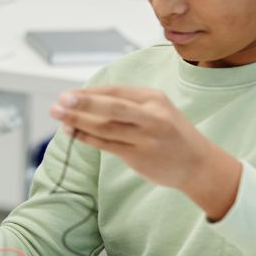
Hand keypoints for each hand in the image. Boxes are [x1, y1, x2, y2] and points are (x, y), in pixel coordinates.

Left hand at [50, 86, 240, 217]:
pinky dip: (86, 137)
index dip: (88, 93)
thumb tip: (85, 98)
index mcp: (154, 98)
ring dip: (78, 121)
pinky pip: (106, 145)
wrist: (198, 164)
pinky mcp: (139, 156)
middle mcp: (152, 116)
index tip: (67, 94)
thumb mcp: (156, 109)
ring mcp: (146, 137)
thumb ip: (127, 103)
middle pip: (111, 107)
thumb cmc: (170, 133)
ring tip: (58, 116)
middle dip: (83, 103)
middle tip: (60, 100)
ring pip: (105, 127)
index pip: (115, 92)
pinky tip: (71, 132)